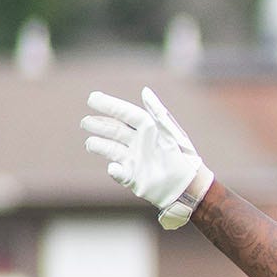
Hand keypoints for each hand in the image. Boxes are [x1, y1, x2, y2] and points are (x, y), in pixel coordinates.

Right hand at [81, 88, 215, 228]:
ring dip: (99, 145)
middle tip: (86, 122)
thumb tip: (144, 91)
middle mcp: (137, 143)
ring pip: (111, 149)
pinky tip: (112, 168)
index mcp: (148, 130)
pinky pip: (118, 173)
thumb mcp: (171, 132)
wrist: (190, 185)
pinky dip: (114, 171)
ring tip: (91, 143)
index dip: (110, 105)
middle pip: (115, 130)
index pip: (126, 114)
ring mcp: (134, 160)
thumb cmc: (183, 156)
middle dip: (99, 125)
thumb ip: (157, 112)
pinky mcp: (133, 177)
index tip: (92, 98)